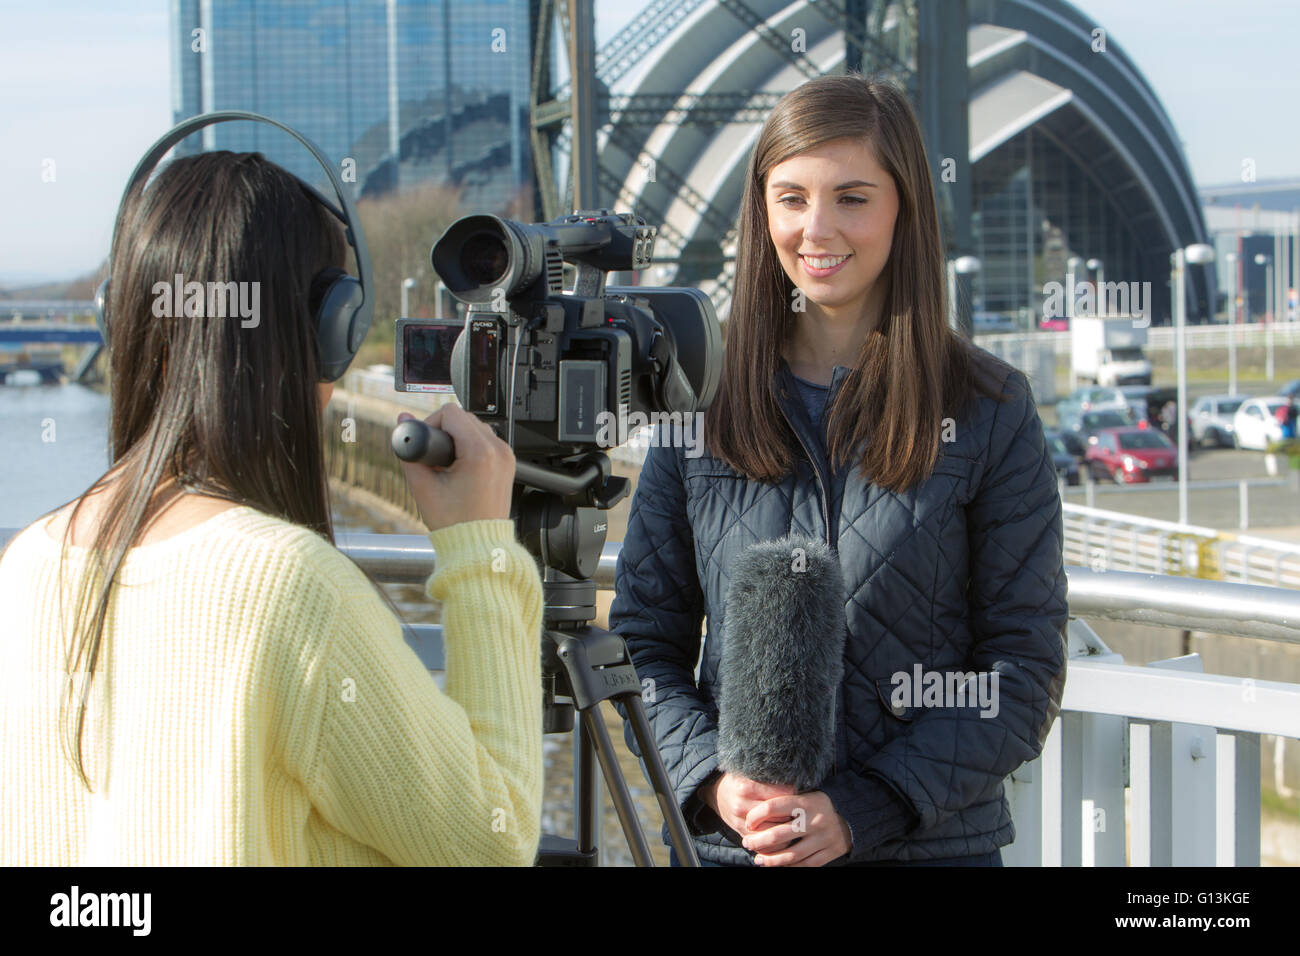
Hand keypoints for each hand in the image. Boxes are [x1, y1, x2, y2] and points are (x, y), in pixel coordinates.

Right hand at [396, 406, 514, 532]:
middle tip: (435, 460)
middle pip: (463, 417)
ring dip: (457, 439)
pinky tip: (459, 469)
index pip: (449, 413)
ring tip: (447, 466)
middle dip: (443, 433)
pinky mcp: (507, 463)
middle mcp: (498, 450)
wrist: (478, 545)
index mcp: (480, 452)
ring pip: (475, 427)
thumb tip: (403, 421)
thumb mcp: (422, 486)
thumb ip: (409, 450)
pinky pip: (485, 441)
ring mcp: (506, 456)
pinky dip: (469, 448)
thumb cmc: (455, 523)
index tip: (426, 447)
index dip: (430, 425)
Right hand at [704, 772, 796, 838]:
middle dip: (792, 813)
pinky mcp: (741, 833)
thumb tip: (794, 785)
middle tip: (799, 809)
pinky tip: (784, 837)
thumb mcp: (750, 774)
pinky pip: (763, 844)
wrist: (716, 794)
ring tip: (794, 823)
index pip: (781, 793)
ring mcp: (741, 822)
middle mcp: (742, 805)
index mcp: (747, 787)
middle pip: (778, 814)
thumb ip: (768, 778)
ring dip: (786, 830)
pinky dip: (776, 843)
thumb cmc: (739, 781)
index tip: (797, 792)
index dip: (793, 793)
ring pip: (772, 831)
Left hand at [742, 790, 851, 866]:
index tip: (748, 823)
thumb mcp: (806, 795)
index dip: (756, 816)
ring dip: (771, 860)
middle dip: (758, 841)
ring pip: (791, 855)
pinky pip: (806, 865)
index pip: (773, 807)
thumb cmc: (819, 804)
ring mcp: (824, 838)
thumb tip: (755, 809)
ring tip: (758, 860)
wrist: (853, 814)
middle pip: (779, 835)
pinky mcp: (830, 852)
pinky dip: (789, 867)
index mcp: (806, 802)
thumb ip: (785, 801)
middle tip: (747, 843)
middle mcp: (815, 820)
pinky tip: (778, 866)